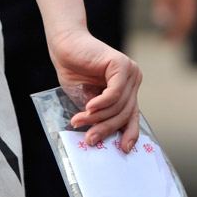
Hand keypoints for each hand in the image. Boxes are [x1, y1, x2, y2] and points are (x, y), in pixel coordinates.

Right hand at [48, 29, 142, 150]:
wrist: (65, 47)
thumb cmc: (74, 71)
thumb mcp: (88, 101)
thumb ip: (98, 114)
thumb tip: (101, 137)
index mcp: (127, 89)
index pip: (132, 115)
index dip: (129, 133)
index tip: (124, 149)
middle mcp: (132, 80)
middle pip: (124, 113)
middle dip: (105, 128)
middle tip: (89, 139)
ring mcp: (130, 72)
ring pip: (118, 105)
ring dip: (97, 117)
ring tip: (79, 120)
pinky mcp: (122, 65)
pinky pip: (115, 93)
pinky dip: (101, 103)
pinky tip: (88, 108)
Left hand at [149, 0, 196, 41]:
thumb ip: (163, 3)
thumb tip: (162, 20)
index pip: (185, 22)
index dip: (176, 33)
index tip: (165, 42)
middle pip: (189, 21)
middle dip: (178, 33)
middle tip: (165, 42)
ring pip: (188, 16)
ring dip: (179, 26)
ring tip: (167, 35)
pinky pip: (185, 9)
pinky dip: (179, 18)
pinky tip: (170, 20)